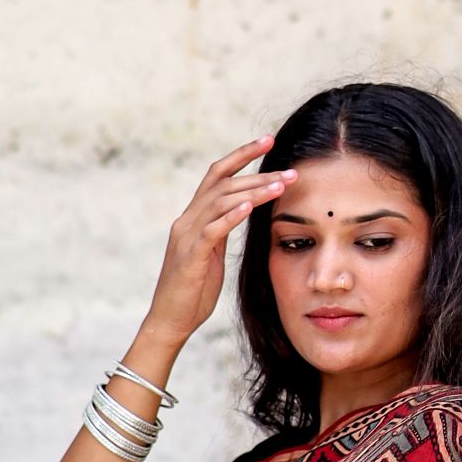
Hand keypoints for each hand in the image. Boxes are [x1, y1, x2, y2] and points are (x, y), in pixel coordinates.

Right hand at [140, 143, 295, 352]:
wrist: (170, 320)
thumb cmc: (194, 290)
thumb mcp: (212, 254)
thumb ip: (222, 229)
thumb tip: (243, 209)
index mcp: (193, 217)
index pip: (217, 175)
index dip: (241, 155)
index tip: (268, 140)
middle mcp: (187, 220)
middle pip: (222, 182)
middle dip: (257, 172)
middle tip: (291, 169)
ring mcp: (186, 237)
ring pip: (220, 201)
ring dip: (253, 191)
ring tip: (283, 185)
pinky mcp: (190, 257)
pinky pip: (212, 230)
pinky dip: (231, 215)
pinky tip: (251, 207)